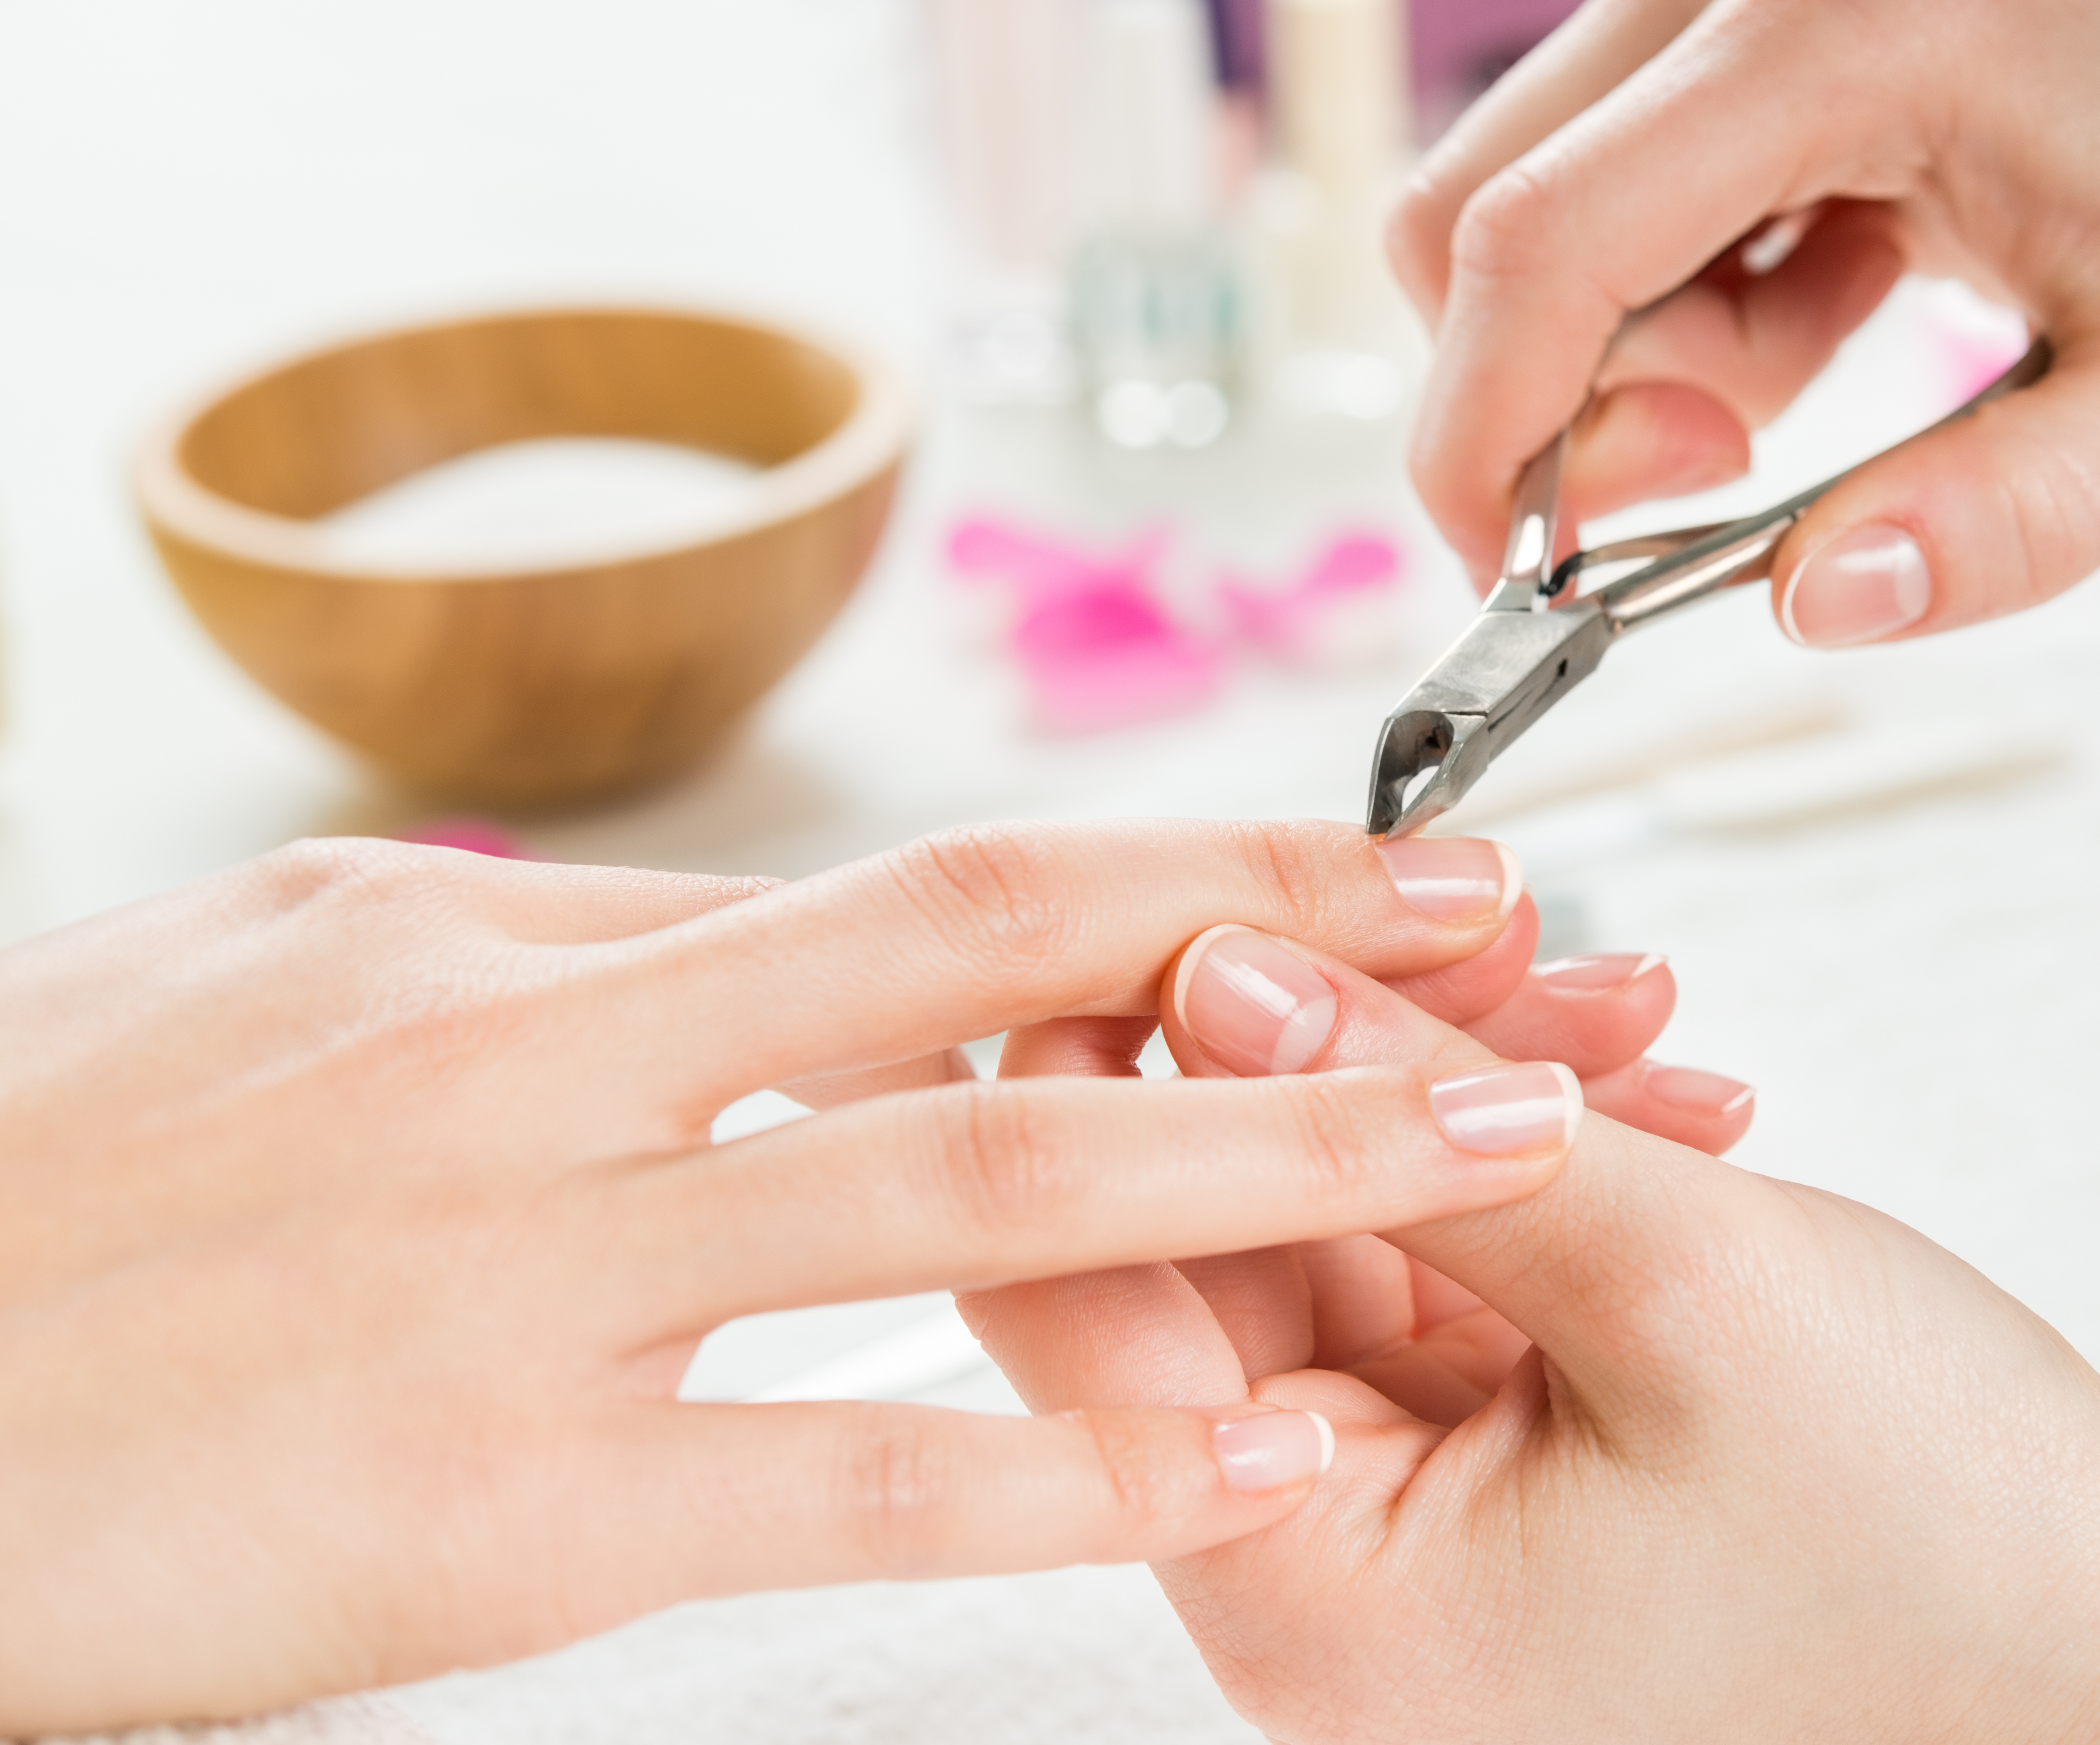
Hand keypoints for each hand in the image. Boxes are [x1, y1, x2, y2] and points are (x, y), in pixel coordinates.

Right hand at [0, 820, 1582, 1732]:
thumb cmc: (38, 1199)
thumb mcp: (276, 1005)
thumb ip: (520, 982)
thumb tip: (696, 956)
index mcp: (501, 946)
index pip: (909, 899)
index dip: (1171, 870)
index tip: (1357, 861)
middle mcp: (543, 1067)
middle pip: (989, 966)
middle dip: (1279, 941)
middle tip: (1521, 932)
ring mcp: (530, 1281)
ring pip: (968, 1193)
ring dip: (1257, 1164)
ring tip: (1490, 1144)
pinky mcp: (496, 1503)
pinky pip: (840, 1479)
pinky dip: (1065, 1476)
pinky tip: (1254, 1465)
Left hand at [970, 927, 2099, 1740]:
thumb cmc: (1956, 1549)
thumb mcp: (1672, 1280)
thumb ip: (1423, 1117)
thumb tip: (1225, 976)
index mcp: (1312, 1603)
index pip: (1085, 1301)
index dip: (1121, 1081)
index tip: (1211, 914)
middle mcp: (1337, 1581)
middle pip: (1228, 1248)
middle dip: (1350, 1054)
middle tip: (1468, 918)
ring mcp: (1432, 1526)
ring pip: (1361, 1233)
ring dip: (1473, 1087)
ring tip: (1615, 989)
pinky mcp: (1522, 1473)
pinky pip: (1466, 1276)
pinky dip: (1543, 1168)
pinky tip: (1652, 1086)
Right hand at [1390, 0, 2099, 659]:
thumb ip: (2017, 517)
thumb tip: (1812, 600)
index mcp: (1857, 27)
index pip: (1540, 237)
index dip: (1482, 433)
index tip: (1521, 581)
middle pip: (1473, 217)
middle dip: (1553, 398)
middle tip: (1731, 463)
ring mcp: (1715, 1)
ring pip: (1511, 223)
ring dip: (1629, 357)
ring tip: (1815, 361)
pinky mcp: (1707, 45)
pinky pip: (1580, 211)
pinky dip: (1667, 309)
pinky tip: (1817, 297)